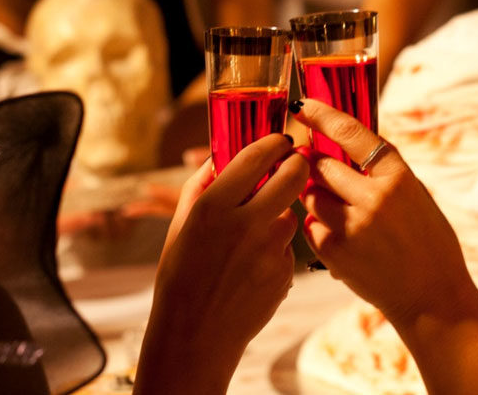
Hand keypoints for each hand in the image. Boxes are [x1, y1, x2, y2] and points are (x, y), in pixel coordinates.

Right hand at [133, 134, 308, 394]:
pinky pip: (288, 247)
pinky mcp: (285, 274)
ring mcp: (269, 251)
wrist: (193, 338)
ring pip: (290, 212)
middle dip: (296, 164)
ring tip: (254, 234)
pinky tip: (253, 265)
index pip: (257, 155)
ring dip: (280, 213)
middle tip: (291, 165)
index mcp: (214, 207)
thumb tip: (220, 155)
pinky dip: (276, 248)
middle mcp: (246, 224)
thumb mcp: (181, 224)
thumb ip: (201, 184)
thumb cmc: (180, 276)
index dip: (273, 142)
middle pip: (293, 174)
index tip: (278, 140)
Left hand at [295, 98, 470, 324]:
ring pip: (310, 195)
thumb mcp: (414, 193)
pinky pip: (310, 226)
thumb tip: (336, 141)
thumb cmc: (426, 240)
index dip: (321, 115)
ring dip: (314, 195)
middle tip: (313, 163)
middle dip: (312, 162)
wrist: (435, 298)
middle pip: (320, 164)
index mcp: (398, 176)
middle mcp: (375, 198)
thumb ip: (379, 170)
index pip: (350, 133)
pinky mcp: (336, 254)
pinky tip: (340, 236)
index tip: (302, 105)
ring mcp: (353, 227)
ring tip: (338, 209)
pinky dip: (318, 226)